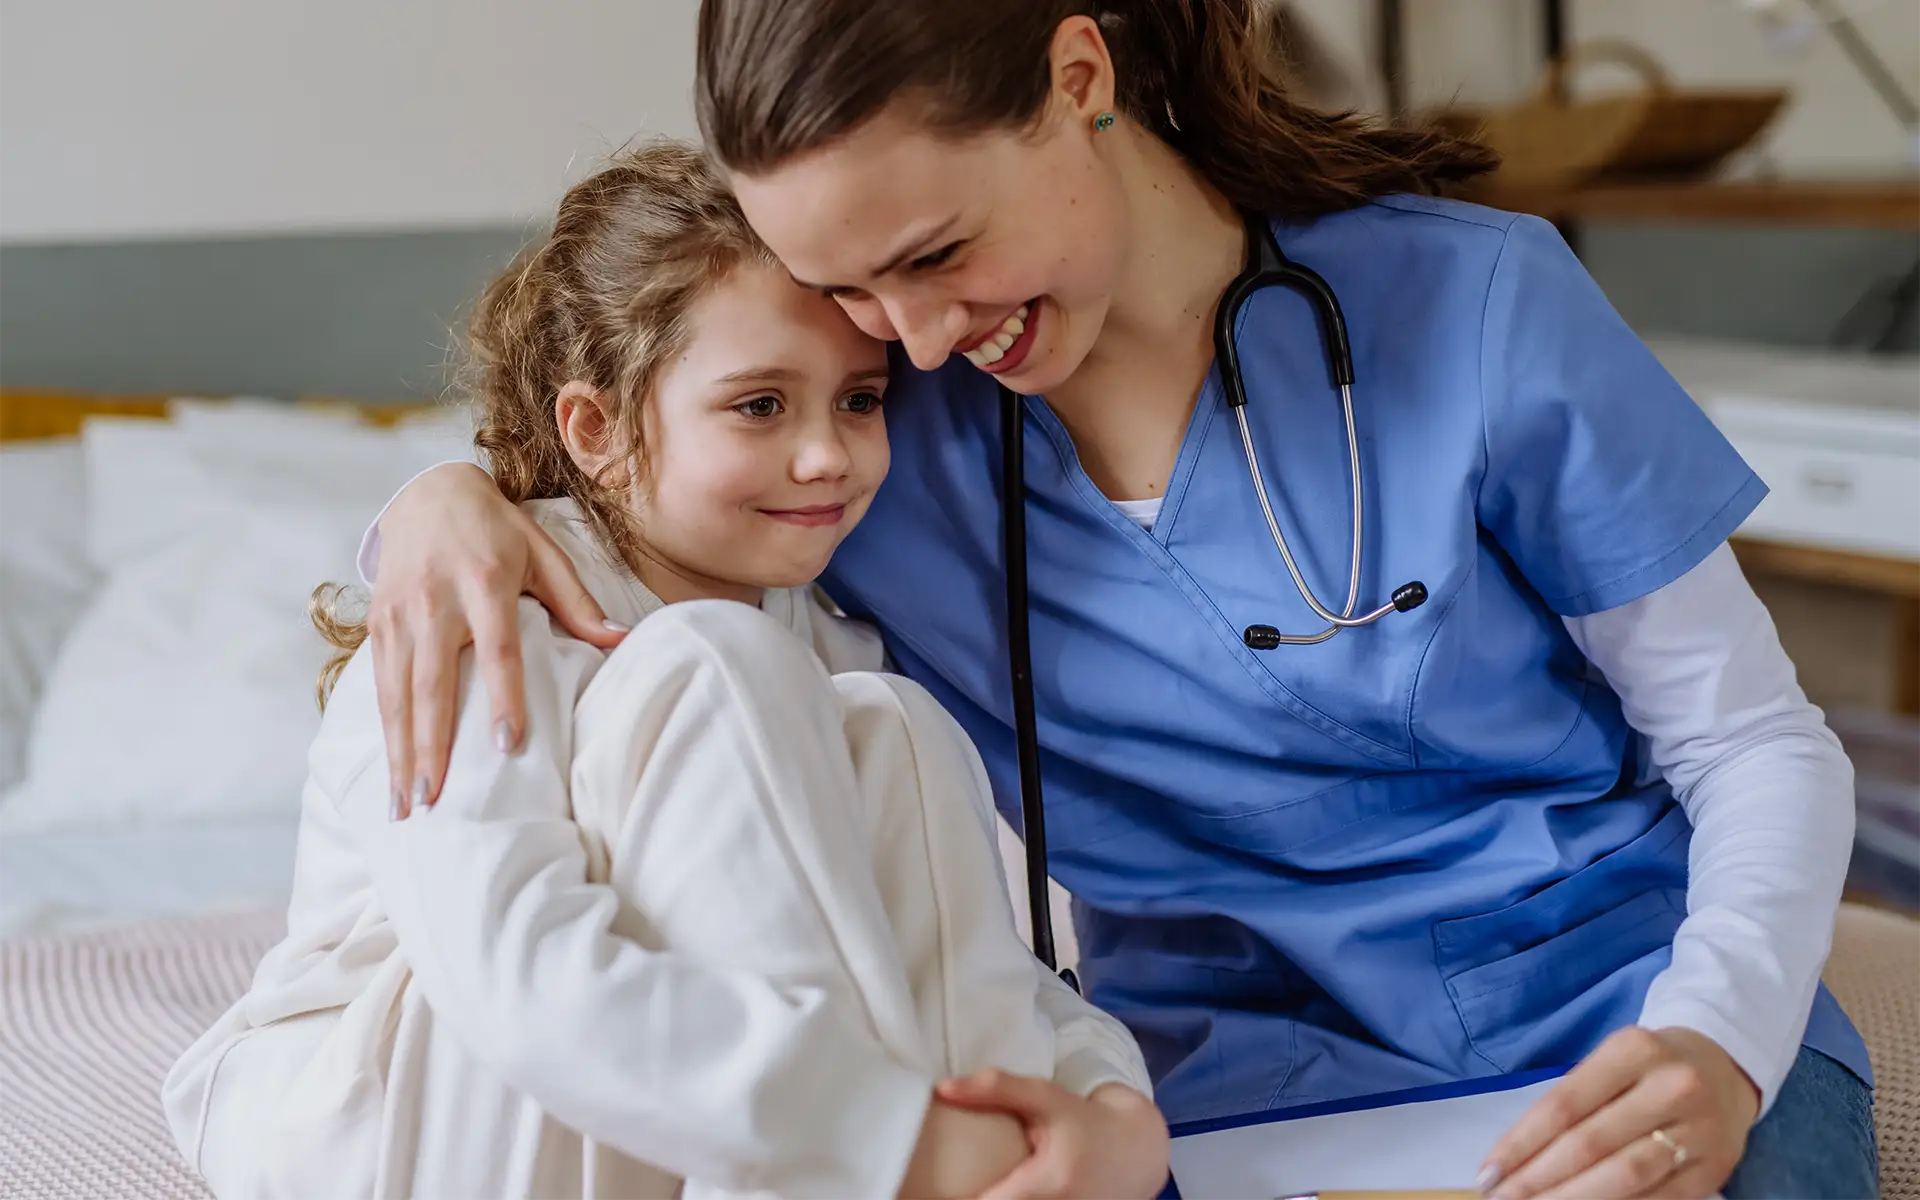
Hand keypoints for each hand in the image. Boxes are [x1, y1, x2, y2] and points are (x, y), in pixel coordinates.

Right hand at [369, 463, 624, 815]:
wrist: (428, 492)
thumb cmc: (498, 531)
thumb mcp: (544, 552)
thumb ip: (578, 601)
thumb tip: (622, 640)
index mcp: (485, 583)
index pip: (498, 651)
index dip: (502, 697)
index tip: (506, 745)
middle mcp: (436, 601)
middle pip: (434, 683)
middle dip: (431, 745)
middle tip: (436, 800)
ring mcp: (399, 613)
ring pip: (397, 693)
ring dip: (399, 752)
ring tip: (407, 804)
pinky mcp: (376, 622)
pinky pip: (379, 684)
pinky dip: (383, 731)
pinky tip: (391, 771)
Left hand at [934, 1072, 1168, 1199]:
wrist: (1135, 1153)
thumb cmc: (1083, 1122)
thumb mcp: (1045, 1097)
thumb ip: (996, 1089)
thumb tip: (941, 1089)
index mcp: (1048, 1185)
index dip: (955, 1199)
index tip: (922, 1190)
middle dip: (963, 1198)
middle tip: (927, 1191)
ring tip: (958, 1190)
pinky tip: (983, 1193)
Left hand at [1480, 1026, 1759, 1199]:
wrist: (1724, 1068)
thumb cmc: (1647, 1067)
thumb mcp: (1610, 1062)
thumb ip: (1570, 1103)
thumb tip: (1515, 1158)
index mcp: (1633, 1050)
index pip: (1563, 1106)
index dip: (1520, 1144)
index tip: (1488, 1173)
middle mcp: (1671, 1086)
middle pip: (1590, 1144)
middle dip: (1538, 1180)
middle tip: (1503, 1199)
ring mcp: (1699, 1129)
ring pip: (1625, 1175)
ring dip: (1573, 1199)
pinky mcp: (1717, 1167)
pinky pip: (1660, 1198)